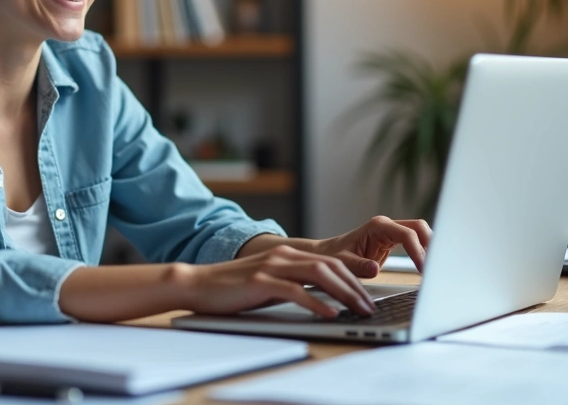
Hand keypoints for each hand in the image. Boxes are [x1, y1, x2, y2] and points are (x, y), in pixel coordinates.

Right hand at [180, 245, 374, 317]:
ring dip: (343, 293)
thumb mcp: (270, 282)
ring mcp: (272, 267)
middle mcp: (283, 255)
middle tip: (370, 305)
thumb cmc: (233, 288)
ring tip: (358, 309)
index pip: (330, 261)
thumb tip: (323, 298)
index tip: (369, 291)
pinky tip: (329, 313)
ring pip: (318, 275)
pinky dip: (316, 303)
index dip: (353, 274)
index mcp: (288, 254)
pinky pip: (295, 291)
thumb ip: (294, 284)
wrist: (197, 283)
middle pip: (330, 266)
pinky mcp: (260, 282)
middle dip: (355, 286)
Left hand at [312, 215, 431, 277]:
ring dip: (430, 248)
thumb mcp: (343, 263)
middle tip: (437, 268)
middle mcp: (387, 226)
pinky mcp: (394, 241)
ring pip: (421, 233)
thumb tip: (375, 269)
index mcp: (377, 227)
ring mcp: (392, 232)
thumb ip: (358, 266)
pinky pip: (415, 243)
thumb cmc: (334, 256)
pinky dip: (424, 253)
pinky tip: (427, 268)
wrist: (328, 254)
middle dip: (432, 245)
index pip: (407, 234)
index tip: (423, 269)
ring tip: (435, 269)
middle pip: (420, 227)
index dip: (418, 251)